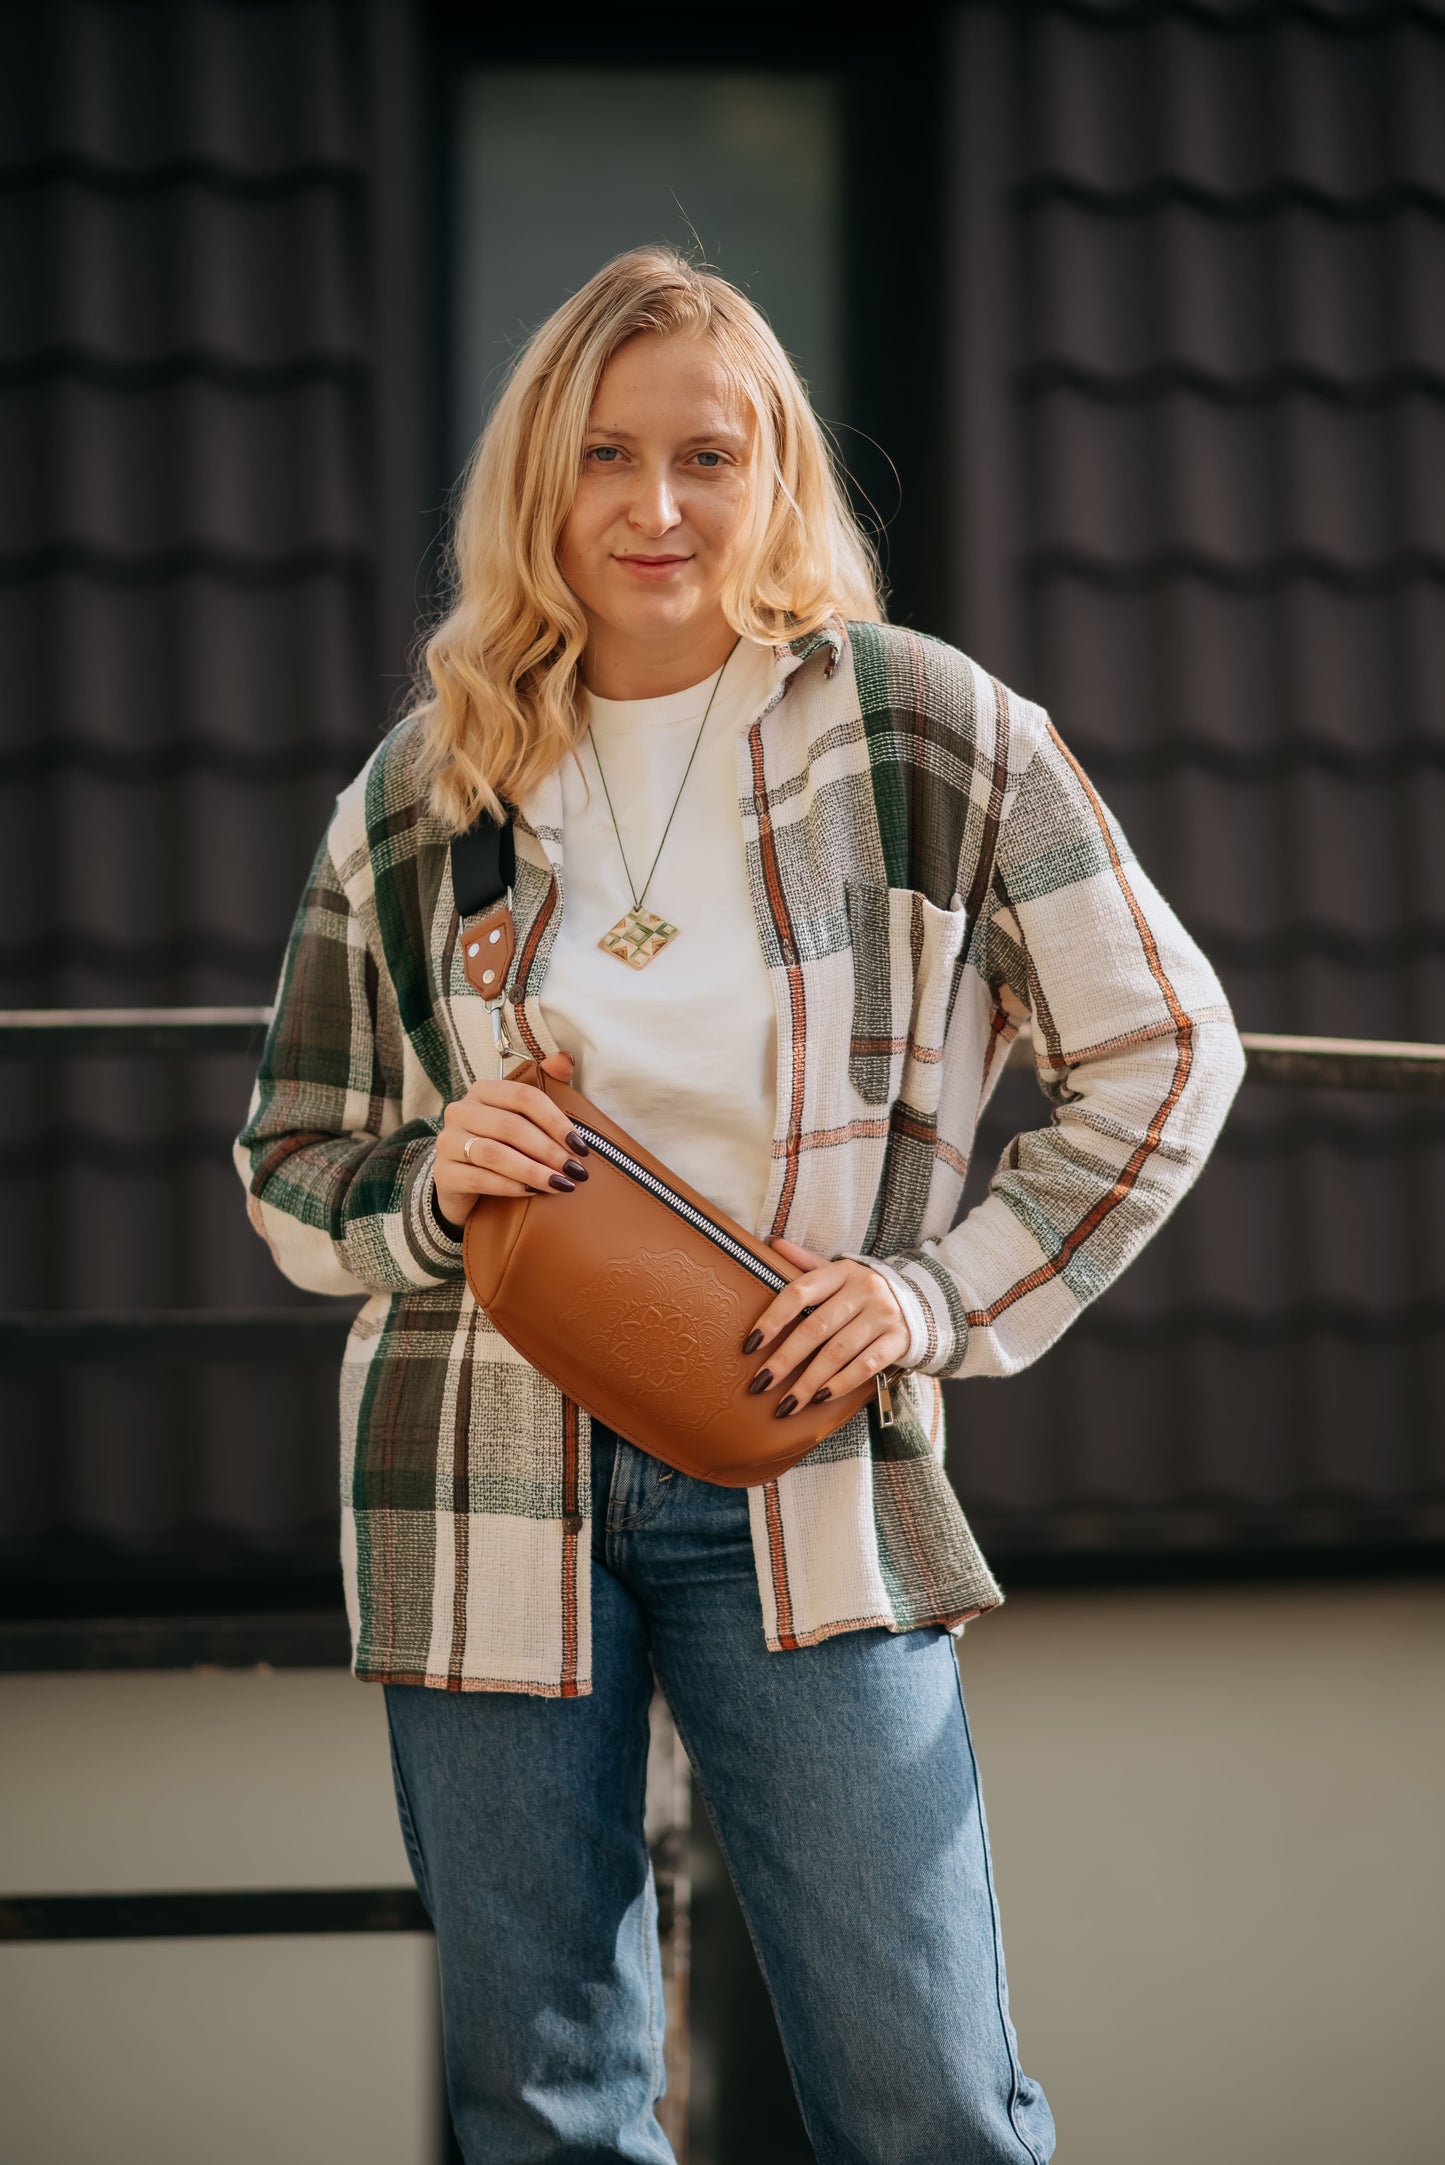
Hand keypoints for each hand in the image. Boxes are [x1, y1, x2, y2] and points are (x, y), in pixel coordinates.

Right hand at [433, 1048, 584, 1230]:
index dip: (556, 1121)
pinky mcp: (443, 1173)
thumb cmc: (503, 1144)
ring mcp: (448, 1142)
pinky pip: (479, 1178)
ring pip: (495, 1154)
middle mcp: (460, 1111)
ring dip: (533, 1170)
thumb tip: (564, 1059)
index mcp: (483, 1090)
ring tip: (560, 1184)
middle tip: (574, 1170)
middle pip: (511, 1126)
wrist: (465, 1183)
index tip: (581, 1146)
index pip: (524, 1097)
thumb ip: (546, 1083)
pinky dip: (509, 1186)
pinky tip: (532, 1192)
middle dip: (548, 1150)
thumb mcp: (524, 1115)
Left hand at [744, 1233, 910, 1416]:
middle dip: (784, 1360)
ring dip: (808, 1382)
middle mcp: (863, 1290)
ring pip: (837, 1352)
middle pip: (815, 1328)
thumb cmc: (865, 1291)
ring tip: (786, 1404)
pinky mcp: (898, 1340)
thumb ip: (805, 1263)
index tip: (750, 1345)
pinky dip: (840, 1384)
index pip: (799, 1292)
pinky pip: (865, 1366)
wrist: (923, 1301)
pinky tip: (819, 1399)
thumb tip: (769, 1244)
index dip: (772, 1318)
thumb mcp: (839, 1272)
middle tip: (760, 1384)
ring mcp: (883, 1315)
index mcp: (841, 1271)